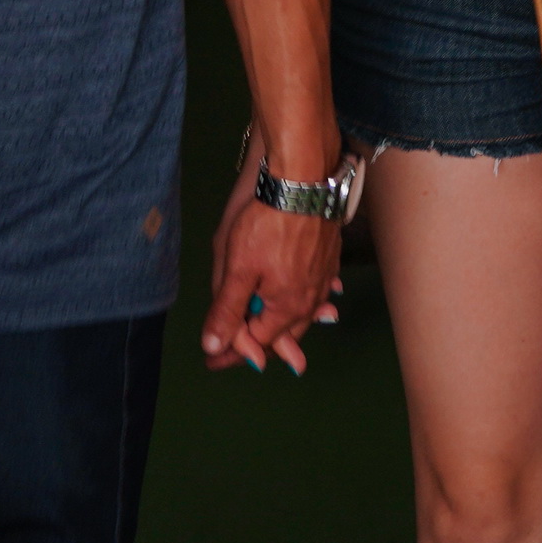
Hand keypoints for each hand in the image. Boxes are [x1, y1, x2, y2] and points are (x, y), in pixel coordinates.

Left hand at [201, 150, 345, 372]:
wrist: (303, 181)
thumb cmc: (267, 224)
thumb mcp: (238, 269)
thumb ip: (227, 310)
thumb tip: (213, 347)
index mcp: (287, 309)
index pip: (256, 343)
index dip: (231, 353)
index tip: (211, 361)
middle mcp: (311, 301)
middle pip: (283, 334)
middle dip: (260, 344)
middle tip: (238, 350)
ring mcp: (324, 279)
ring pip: (302, 314)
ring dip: (284, 325)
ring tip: (273, 334)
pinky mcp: (330, 258)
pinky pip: (317, 291)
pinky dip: (306, 301)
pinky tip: (307, 300)